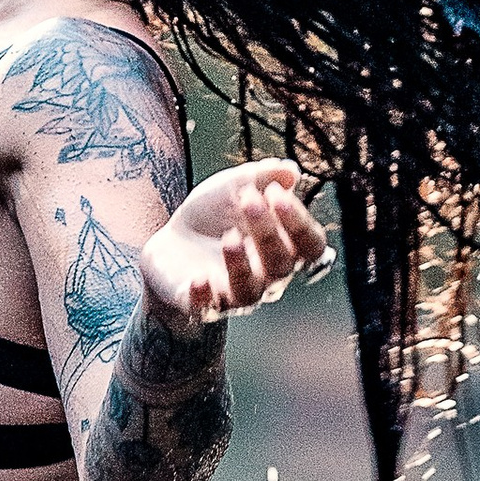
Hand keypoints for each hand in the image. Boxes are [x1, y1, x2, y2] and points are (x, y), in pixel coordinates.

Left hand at [139, 162, 326, 328]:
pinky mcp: (203, 305)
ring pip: (251, 292)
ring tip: (229, 237)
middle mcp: (266, 276)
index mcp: (283, 247)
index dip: (299, 222)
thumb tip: (291, 170)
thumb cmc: (212, 215)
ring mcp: (235, 294)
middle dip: (268, 232)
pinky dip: (205, 297)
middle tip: (248, 200)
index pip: (310, 245)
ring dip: (241, 265)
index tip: (275, 192)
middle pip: (281, 264)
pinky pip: (209, 310)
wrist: (170, 240)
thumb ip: (262, 176)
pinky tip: (199, 279)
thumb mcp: (233, 186)